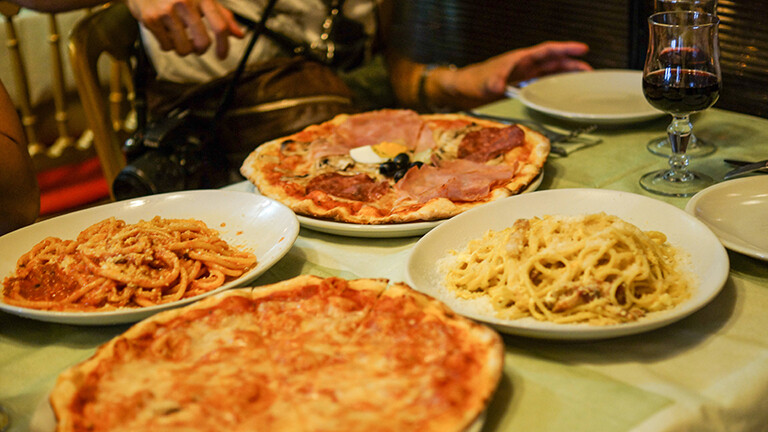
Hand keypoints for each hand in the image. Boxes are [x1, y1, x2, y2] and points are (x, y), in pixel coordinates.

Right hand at [127, 0, 243, 58]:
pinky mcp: (151, 19)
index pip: (220, 26)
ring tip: (177, 35)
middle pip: (202, 43)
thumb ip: (221, 16)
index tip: (222, 56)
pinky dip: (167, 44)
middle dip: (200, 49)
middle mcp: (185, 2)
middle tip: (196, 46)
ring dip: (182, 48)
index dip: (224, 46)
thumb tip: (239, 35)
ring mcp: (166, 11)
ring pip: (184, 49)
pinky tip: (164, 30)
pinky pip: (166, 46)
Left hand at [436, 41, 590, 108]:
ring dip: (564, 73)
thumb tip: (498, 86)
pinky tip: (561, 90)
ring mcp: (522, 74)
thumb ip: (493, 82)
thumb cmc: (473, 81)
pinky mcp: (519, 85)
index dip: (564, 49)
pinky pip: (541, 82)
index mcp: (519, 59)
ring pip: (549, 71)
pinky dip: (553, 84)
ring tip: (582, 77)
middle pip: (552, 60)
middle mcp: (523, 65)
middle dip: (571, 62)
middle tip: (589, 68)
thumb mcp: (484, 81)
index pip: (546, 51)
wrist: (463, 89)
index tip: (582, 48)